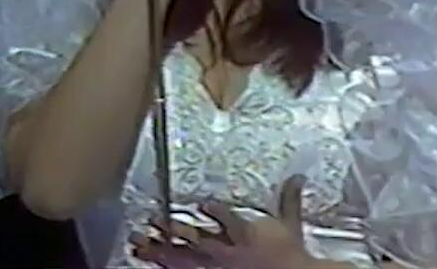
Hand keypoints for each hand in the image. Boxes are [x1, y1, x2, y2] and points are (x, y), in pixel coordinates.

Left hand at [129, 175, 320, 268]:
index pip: (224, 216)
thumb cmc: (291, 256)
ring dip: (159, 250)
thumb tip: (297, 177)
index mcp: (244, 231)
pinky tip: (150, 263)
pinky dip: (166, 267)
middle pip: (194, 238)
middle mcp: (226, 249)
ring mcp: (215, 267)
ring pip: (182, 258)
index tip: (201, 204)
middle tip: (148, 221)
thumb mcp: (290, 226)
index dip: (212, 210)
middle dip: (170, 229)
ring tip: (138, 244)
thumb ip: (289, 200)